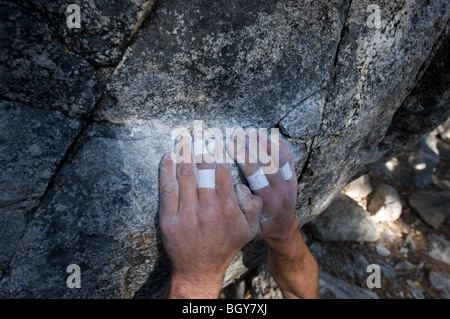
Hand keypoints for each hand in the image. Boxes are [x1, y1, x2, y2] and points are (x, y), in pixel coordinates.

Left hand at [159, 132, 261, 298]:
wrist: (200, 268)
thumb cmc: (226, 245)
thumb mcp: (250, 229)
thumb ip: (252, 205)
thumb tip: (244, 183)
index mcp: (228, 207)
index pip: (220, 169)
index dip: (217, 150)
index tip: (214, 137)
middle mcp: (207, 208)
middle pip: (202, 167)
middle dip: (200, 144)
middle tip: (198, 130)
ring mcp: (186, 213)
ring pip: (184, 174)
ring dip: (183, 152)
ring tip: (183, 137)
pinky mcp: (169, 219)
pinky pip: (167, 189)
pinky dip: (167, 170)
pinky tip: (169, 157)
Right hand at [227, 129, 297, 241]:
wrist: (284, 228)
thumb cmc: (263, 226)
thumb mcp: (250, 224)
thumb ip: (243, 207)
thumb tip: (233, 187)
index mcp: (270, 201)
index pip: (256, 174)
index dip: (243, 158)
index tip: (231, 147)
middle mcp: (282, 190)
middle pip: (267, 162)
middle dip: (251, 146)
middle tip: (237, 135)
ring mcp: (290, 181)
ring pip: (279, 157)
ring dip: (264, 143)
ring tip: (250, 132)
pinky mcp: (293, 176)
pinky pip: (287, 157)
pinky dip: (277, 145)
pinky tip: (265, 135)